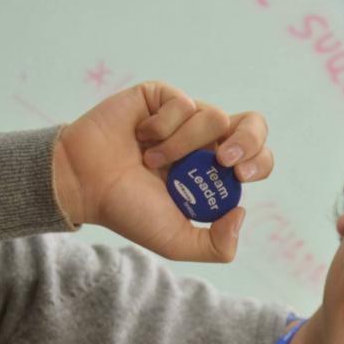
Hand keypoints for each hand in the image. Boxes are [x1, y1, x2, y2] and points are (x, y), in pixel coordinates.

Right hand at [53, 81, 271, 261]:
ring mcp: (185, 118)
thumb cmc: (128, 211)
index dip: (259, 161)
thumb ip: (216, 245)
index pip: (258, 158)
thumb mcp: (176, 242)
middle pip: (253, 124)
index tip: (238, 175)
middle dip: (248, 139)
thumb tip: (242, 211)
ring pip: (213, 116)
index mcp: (216, 174)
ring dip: (182, 145)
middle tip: (224, 159)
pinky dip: (161, 127)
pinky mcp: (162, 97)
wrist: (85, 184)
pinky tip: (140, 138)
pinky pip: (181, 103)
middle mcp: (206, 143)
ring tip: (152, 161)